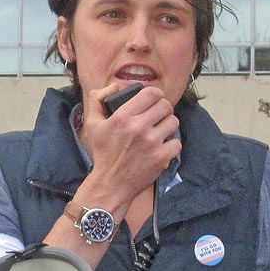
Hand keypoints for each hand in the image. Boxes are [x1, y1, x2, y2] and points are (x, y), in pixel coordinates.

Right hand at [79, 83, 180, 209]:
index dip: (156, 94)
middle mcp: (139, 127)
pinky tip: (161, 146)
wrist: (111, 183)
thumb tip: (115, 86)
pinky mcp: (161, 158)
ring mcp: (152, 143)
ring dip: (168, 125)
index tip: (154, 99)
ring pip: (173, 122)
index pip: (152, 93)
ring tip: (160, 131)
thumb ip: (98, 99)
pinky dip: (171, 144)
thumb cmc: (103, 154)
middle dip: (163, 109)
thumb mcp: (93, 124)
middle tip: (158, 116)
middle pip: (166, 106)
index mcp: (123, 116)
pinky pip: (176, 143)